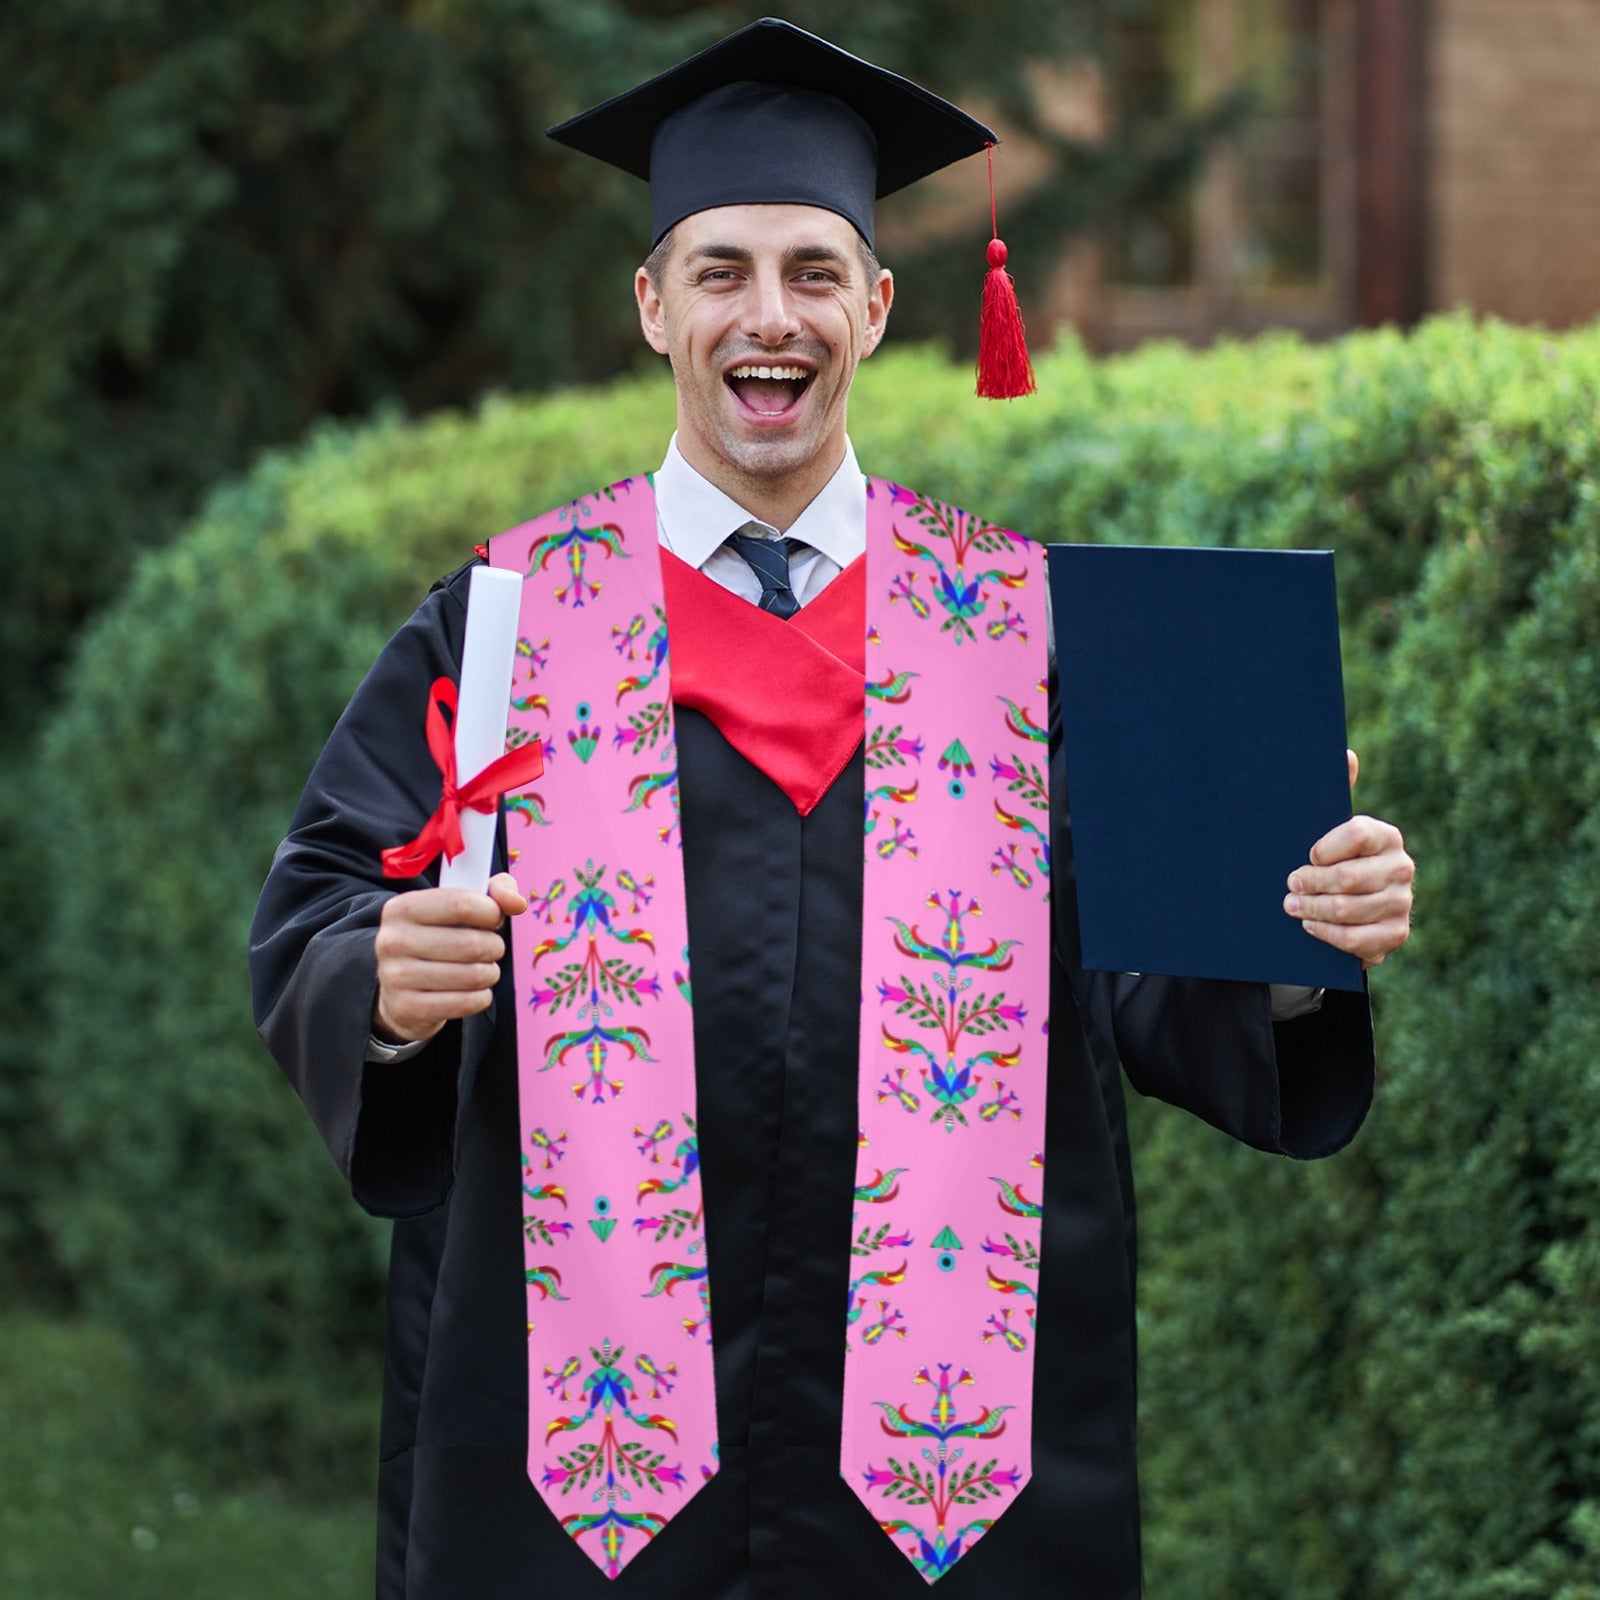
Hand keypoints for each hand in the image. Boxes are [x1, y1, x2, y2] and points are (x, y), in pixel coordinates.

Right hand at [372, 871, 527, 1043]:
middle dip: (494, 947)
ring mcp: (395, 977)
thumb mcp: (461, 905)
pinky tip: (473, 991)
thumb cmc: (440, 937)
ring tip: (482, 969)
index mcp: (402, 907)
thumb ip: (495, 892)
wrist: (401, 988)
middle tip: (491, 949)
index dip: (491, 912)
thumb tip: (517, 903)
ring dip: (490, 973)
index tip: (493, 919)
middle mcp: (392, 940)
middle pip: (472, 944)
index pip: (461, 904)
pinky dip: (481, 997)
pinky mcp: (406, 1008)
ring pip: (473, 975)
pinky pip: (466, 1003)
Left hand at [1283, 750, 1413, 967]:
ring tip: (1291, 906)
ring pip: (1348, 909)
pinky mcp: (1395, 934)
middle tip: (1289, 885)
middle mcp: (1401, 867)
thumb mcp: (1328, 828)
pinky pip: (1356, 939)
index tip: (1306, 855)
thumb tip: (1346, 754)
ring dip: (1312, 909)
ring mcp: (1402, 902)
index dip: (1325, 847)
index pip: (1356, 833)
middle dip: (1310, 883)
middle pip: (1348, 877)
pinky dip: (1327, 934)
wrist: (1350, 908)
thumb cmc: (1332, 860)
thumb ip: (1336, 792)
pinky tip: (1310, 926)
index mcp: (1386, 836)